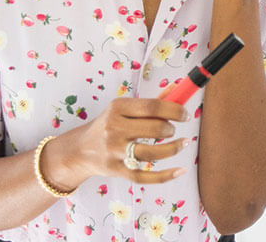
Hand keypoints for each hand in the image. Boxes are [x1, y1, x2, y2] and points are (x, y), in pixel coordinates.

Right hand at [45, 98, 191, 189]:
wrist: (80, 150)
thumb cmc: (108, 126)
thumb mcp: (122, 109)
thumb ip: (150, 102)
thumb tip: (178, 88)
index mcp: (117, 108)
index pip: (152, 107)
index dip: (174, 110)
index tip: (185, 114)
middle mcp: (114, 129)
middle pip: (154, 129)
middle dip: (171, 129)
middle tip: (173, 130)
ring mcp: (114, 151)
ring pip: (152, 153)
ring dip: (173, 148)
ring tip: (181, 144)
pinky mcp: (116, 170)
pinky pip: (145, 176)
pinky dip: (165, 175)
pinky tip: (180, 170)